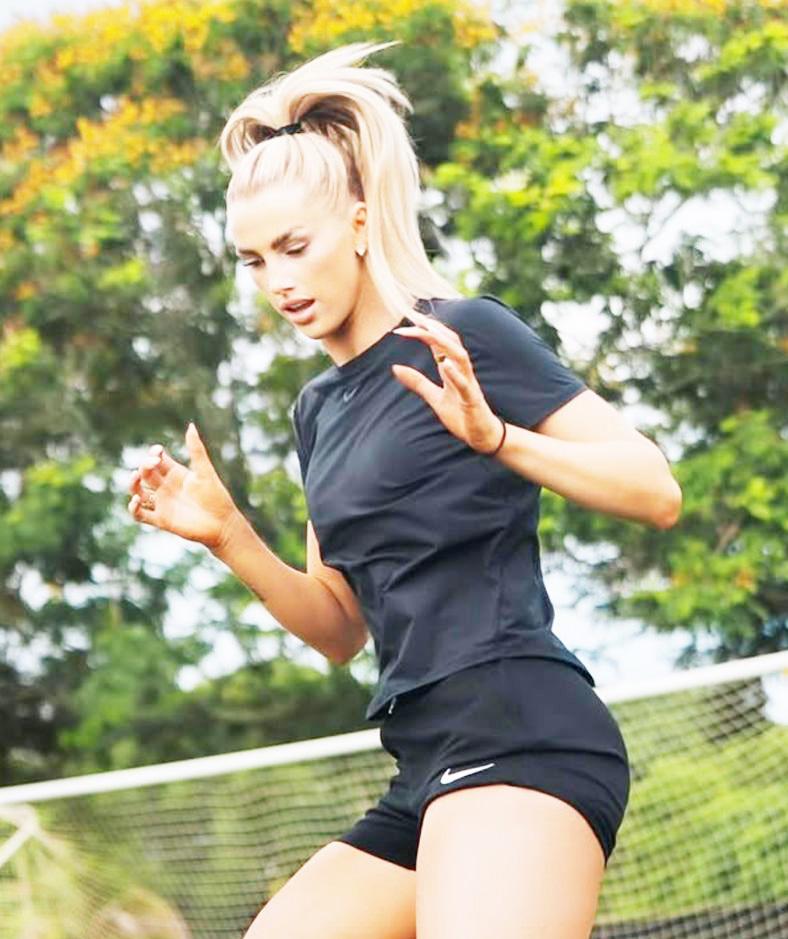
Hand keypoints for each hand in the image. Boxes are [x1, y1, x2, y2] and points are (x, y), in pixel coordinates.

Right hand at [127, 423, 238, 550]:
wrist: (222, 524)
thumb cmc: (217, 497)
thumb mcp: (205, 471)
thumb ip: (196, 450)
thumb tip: (190, 425)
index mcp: (176, 474)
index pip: (157, 460)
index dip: (153, 454)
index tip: (157, 452)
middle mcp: (167, 487)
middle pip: (145, 473)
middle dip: (144, 466)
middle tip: (152, 464)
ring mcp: (163, 503)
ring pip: (138, 492)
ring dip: (132, 484)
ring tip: (135, 477)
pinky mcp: (161, 520)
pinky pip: (140, 514)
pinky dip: (133, 508)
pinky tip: (136, 500)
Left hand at [391, 309, 503, 453]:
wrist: (481, 436)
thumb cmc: (461, 415)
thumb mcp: (434, 398)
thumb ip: (417, 382)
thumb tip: (394, 368)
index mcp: (453, 369)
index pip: (439, 343)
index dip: (425, 329)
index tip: (408, 320)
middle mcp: (463, 371)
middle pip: (450, 342)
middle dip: (433, 328)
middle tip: (414, 318)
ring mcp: (469, 383)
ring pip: (460, 356)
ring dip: (444, 343)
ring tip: (427, 331)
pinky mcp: (472, 399)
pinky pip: (465, 384)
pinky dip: (455, 373)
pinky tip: (444, 363)